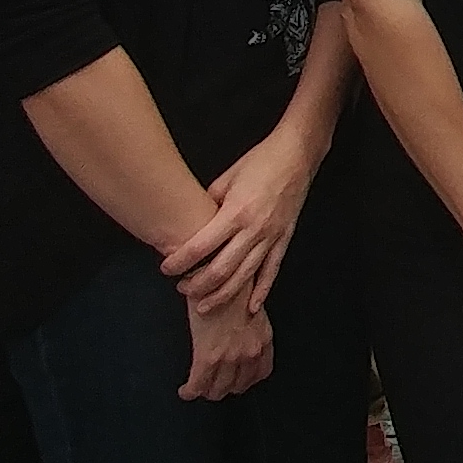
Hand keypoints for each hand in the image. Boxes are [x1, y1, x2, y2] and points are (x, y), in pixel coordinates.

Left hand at [161, 127, 321, 316]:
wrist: (296, 155)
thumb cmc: (260, 161)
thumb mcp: (226, 178)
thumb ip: (210, 204)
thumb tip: (195, 223)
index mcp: (235, 212)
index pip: (201, 246)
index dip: (180, 261)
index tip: (166, 268)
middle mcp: (253, 229)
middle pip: (221, 269)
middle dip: (198, 284)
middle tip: (182, 288)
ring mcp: (271, 237)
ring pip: (245, 276)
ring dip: (223, 295)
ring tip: (204, 306)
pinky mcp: (284, 239)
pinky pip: (271, 271)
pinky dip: (262, 292)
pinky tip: (251, 307)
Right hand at [180, 291, 272, 401]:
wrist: (217, 273)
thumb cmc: (231, 283)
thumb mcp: (251, 306)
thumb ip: (249, 325)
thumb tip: (238, 333)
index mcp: (263, 338)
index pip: (260, 373)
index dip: (246, 381)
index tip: (237, 382)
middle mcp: (250, 351)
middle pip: (238, 385)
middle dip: (225, 388)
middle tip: (213, 386)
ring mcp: (230, 356)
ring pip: (219, 389)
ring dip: (208, 392)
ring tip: (199, 388)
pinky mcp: (208, 356)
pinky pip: (198, 384)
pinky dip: (190, 391)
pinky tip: (185, 391)